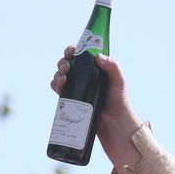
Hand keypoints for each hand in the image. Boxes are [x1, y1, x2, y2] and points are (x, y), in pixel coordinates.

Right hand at [49, 46, 142, 169]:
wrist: (114, 122)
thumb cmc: (119, 100)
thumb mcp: (119, 80)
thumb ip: (113, 66)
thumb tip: (98, 56)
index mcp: (94, 69)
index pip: (80, 55)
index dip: (73, 51)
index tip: (71, 51)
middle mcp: (84, 77)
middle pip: (68, 64)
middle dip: (63, 62)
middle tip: (67, 67)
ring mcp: (77, 88)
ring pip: (61, 75)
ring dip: (58, 73)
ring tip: (63, 78)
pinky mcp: (71, 99)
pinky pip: (58, 89)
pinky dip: (55, 84)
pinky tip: (58, 85)